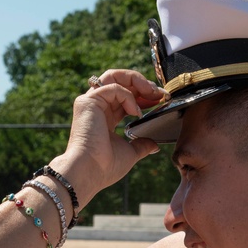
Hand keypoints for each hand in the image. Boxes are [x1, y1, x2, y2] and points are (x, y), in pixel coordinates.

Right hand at [53, 70, 163, 207]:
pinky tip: (136, 111)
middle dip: (142, 83)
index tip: (160, 100)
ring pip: (114, 76)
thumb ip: (141, 145)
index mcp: (106, 117)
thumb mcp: (130, 153)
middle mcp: (97, 107)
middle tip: (159, 93)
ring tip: (152, 93)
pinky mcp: (88, 101)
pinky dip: (128, 96)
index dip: (144, 95)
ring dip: (137, 81)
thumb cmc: (105, 166)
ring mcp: (91, 102)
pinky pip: (113, 87)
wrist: (90, 171)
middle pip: (120, 80)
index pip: (125, 96)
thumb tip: (154, 145)